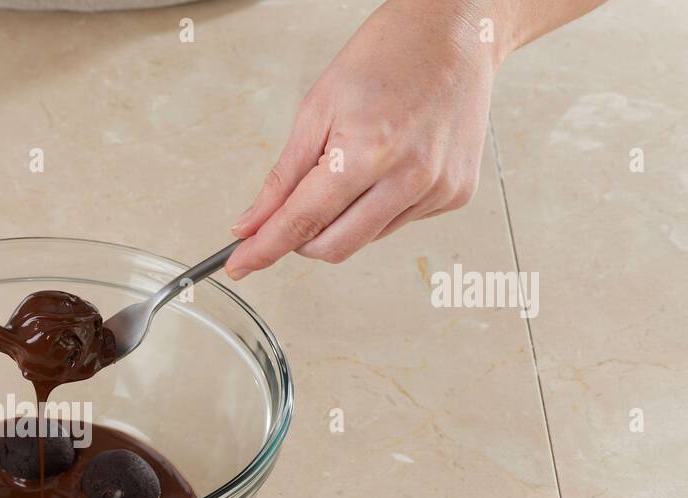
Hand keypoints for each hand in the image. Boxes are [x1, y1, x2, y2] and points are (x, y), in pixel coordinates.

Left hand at [226, 0, 498, 276]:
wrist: (455, 32)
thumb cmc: (388, 55)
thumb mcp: (317, 109)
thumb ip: (283, 178)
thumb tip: (252, 223)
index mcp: (368, 152)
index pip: (302, 222)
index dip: (265, 249)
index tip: (242, 264)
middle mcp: (409, 177)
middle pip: (334, 247)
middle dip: (301, 239)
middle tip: (291, 211)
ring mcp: (437, 190)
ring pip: (365, 239)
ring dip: (342, 220)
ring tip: (353, 165)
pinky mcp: (455, 194)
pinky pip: (398, 224)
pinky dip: (377, 209)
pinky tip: (386, 168)